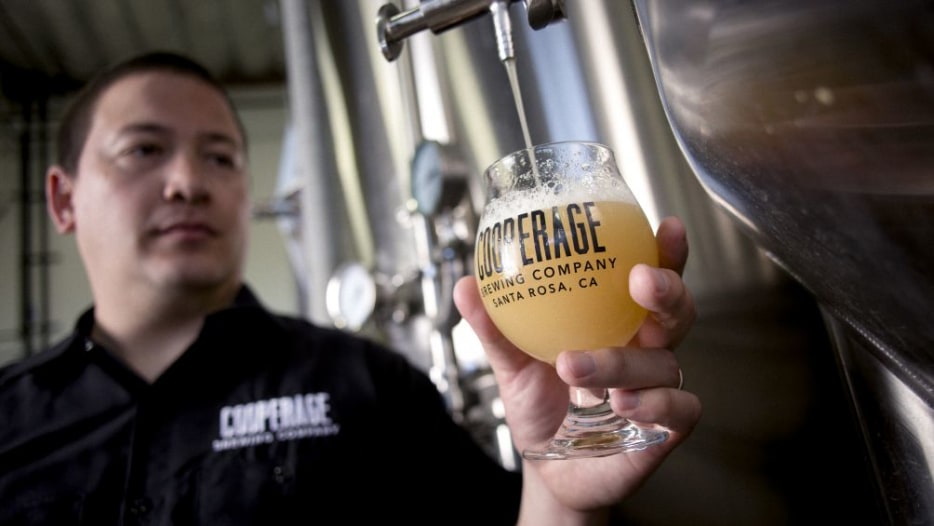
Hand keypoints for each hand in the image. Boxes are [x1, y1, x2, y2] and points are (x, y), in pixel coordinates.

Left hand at [453, 216, 700, 517]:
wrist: (546, 468)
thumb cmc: (541, 407)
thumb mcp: (511, 365)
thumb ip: (495, 329)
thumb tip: (466, 285)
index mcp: (617, 323)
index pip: (650, 280)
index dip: (664, 252)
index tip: (663, 226)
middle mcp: (646, 349)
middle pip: (676, 310)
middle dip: (667, 289)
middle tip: (641, 279)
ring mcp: (659, 387)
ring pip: (662, 362)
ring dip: (620, 361)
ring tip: (575, 367)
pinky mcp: (666, 427)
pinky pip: (677, 408)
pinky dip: (652, 403)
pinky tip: (623, 404)